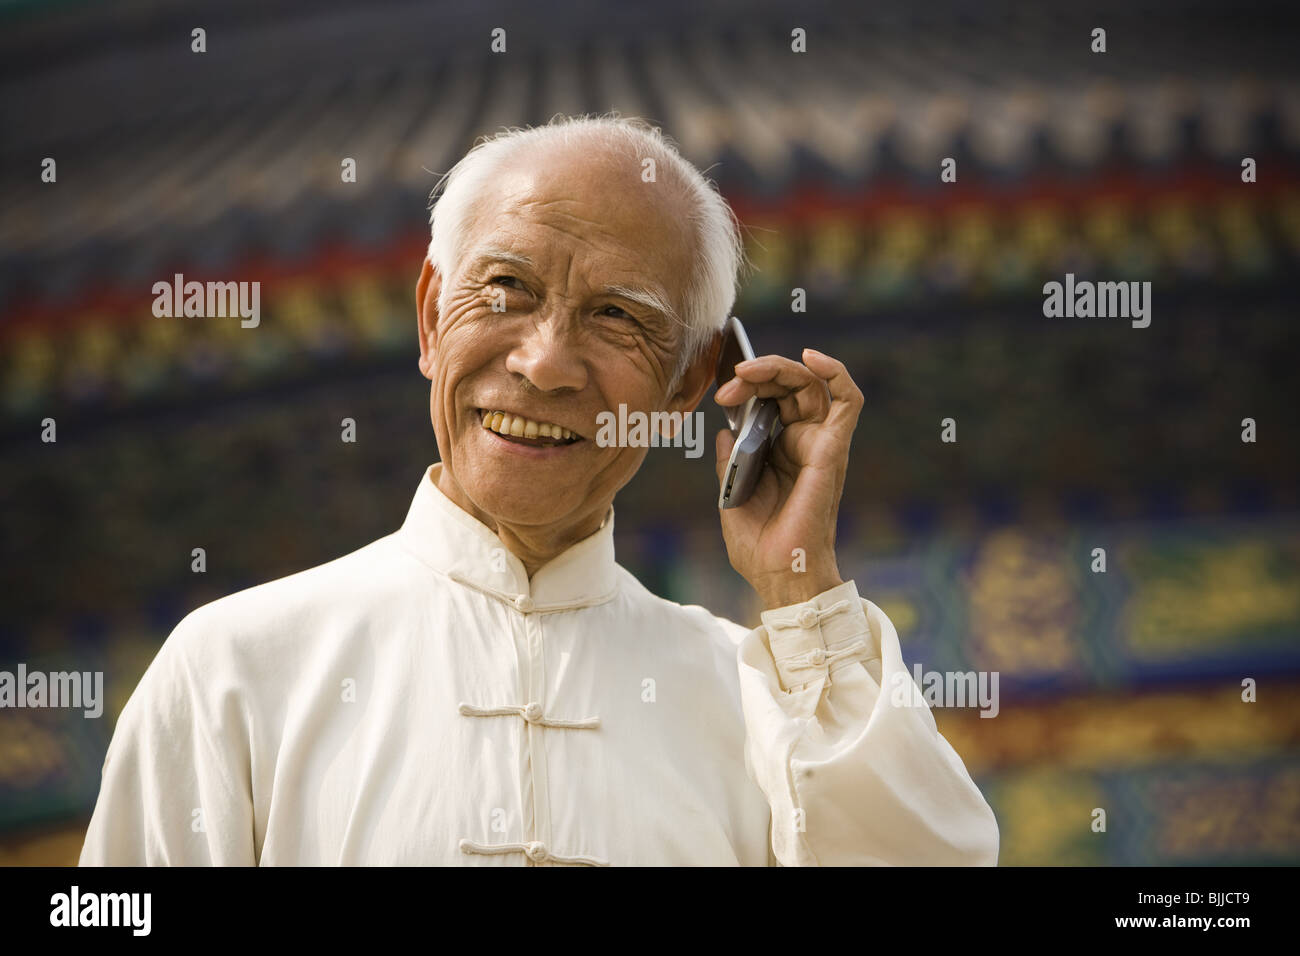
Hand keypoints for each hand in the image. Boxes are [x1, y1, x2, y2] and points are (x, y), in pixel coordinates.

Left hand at [713, 347, 863, 608]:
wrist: (779, 576)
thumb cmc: (759, 547)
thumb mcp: (731, 495)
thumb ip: (729, 460)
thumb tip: (725, 428)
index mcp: (779, 452)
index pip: (771, 399)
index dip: (747, 386)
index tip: (720, 392)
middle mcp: (803, 443)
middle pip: (789, 385)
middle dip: (757, 374)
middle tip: (727, 385)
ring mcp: (819, 444)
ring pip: (811, 384)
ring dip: (778, 368)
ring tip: (746, 372)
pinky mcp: (832, 449)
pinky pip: (848, 401)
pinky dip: (837, 373)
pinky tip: (813, 357)